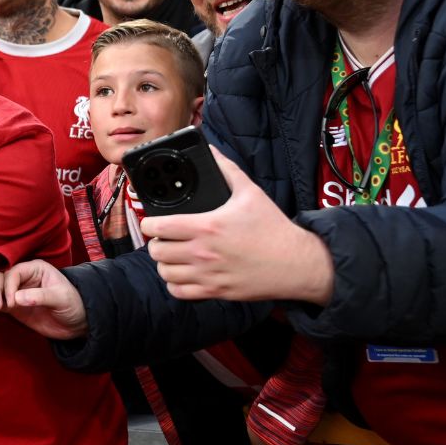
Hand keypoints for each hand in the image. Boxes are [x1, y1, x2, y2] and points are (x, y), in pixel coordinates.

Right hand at [0, 260, 88, 339]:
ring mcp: (17, 292)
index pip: (14, 272)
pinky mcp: (13, 306)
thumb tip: (16, 299)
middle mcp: (23, 277)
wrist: (76, 323)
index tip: (12, 303)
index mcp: (35, 269)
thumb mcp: (60, 298)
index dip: (8, 286)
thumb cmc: (73, 304)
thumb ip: (40, 296)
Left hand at [140, 147, 334, 303]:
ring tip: (172, 255)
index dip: (149, 223)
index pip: (158, 227)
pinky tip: (183, 274)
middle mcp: (203, 252)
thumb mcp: (250, 192)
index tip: (153, 221)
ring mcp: (208, 275)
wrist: (295, 263)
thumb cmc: (273, 229)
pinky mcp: (216, 291)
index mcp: (206, 226)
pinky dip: (176, 284)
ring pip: (165, 273)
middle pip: (157, 251)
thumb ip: (227, 169)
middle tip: (164, 238)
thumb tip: (211, 151)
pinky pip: (180, 293)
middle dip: (156, 242)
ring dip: (165, 264)